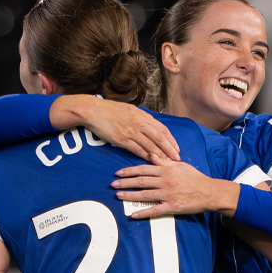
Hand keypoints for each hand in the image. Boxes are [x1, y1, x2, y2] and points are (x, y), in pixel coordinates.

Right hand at [60, 96, 180, 161]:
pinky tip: (151, 161)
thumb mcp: (130, 109)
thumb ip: (141, 118)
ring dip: (160, 155)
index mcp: (143, 116)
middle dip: (170, 149)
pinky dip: (145, 156)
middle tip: (177, 158)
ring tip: (167, 163)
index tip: (177, 148)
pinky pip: (137, 149)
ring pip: (150, 145)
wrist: (94, 111)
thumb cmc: (110, 110)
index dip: (171, 139)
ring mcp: (131, 131)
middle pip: (160, 138)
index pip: (162, 129)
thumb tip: (151, 124)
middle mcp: (140, 123)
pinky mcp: (122, 139)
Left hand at [111, 160, 241, 218]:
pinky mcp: (172, 206)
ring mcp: (168, 194)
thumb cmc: (195, 178)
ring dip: (130, 196)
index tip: (118, 172)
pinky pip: (155, 210)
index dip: (129, 171)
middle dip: (125, 182)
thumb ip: (165, 162)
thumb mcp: (180, 166)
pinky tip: (133, 215)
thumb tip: (152, 155)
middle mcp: (165, 181)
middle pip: (141, 181)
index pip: (144, 169)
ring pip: (145, 195)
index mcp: (167, 170)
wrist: (210, 192)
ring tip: (118, 196)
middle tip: (113, 185)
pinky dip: (143, 213)